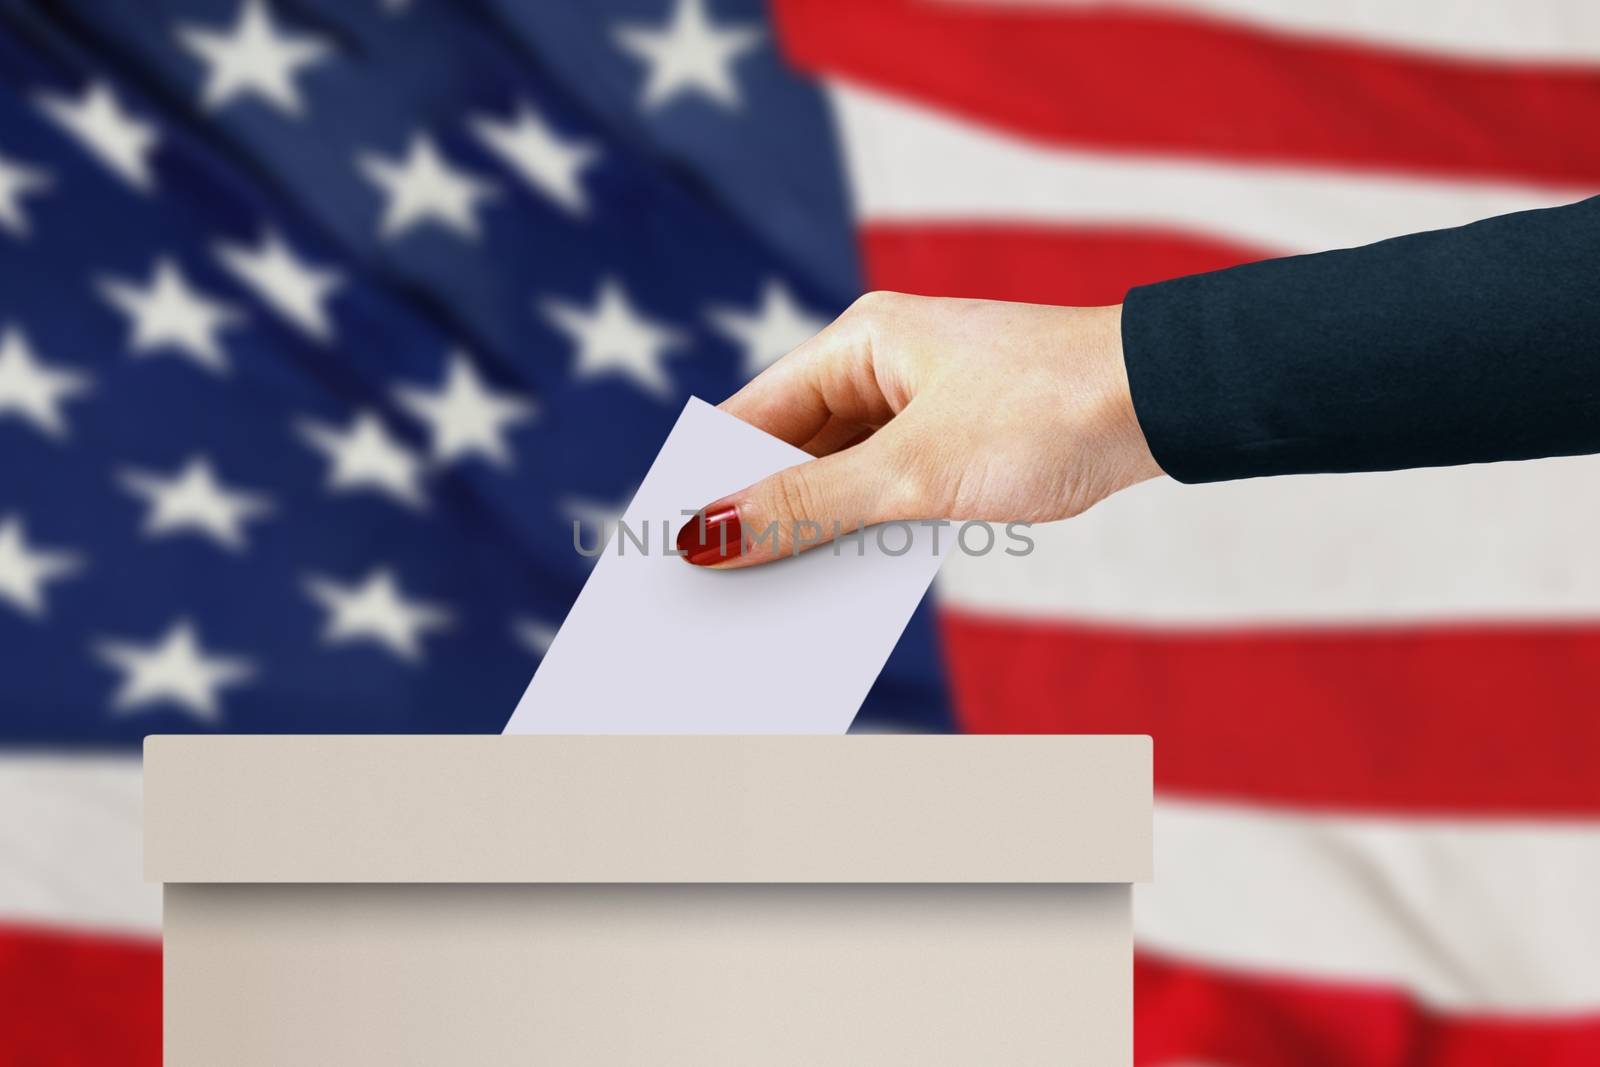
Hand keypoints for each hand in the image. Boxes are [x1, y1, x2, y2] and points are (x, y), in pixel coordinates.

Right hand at [675, 292, 1163, 566]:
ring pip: (839, 481)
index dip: (709, 479)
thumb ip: (808, 509)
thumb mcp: (913, 472)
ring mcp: (921, 410)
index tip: (668, 545)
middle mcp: (882, 370)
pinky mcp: (958, 449)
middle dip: (755, 518)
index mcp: (860, 344)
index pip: (754, 414)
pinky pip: (887, 497)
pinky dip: (862, 538)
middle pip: (791, 452)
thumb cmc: (1044, 411)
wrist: (1166, 404)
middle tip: (707, 592)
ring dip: (810, 537)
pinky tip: (837, 592)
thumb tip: (710, 537)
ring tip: (763, 607)